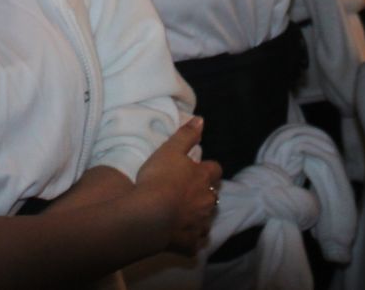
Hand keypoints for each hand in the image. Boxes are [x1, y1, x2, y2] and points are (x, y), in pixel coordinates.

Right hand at [135, 117, 222, 254]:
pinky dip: (190, 240)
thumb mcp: (170, 149)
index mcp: (203, 178)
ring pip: (205, 221)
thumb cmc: (159, 178)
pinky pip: (194, 243)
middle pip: (213, 197)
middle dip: (204, 194)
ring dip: (198, 217)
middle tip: (188, 193)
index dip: (207, 169)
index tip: (198, 169)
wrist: (149, 216)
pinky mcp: (190, 244)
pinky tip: (180, 238)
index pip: (215, 170)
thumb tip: (201, 120)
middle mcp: (207, 201)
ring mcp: (200, 224)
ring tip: (183, 215)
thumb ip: (186, 135)